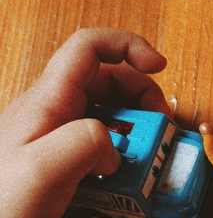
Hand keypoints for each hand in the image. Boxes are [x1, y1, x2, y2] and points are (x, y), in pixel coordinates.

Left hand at [0, 28, 171, 217]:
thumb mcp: (45, 171)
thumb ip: (87, 143)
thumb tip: (115, 148)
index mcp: (51, 99)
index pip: (90, 48)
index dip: (128, 46)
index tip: (159, 67)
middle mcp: (56, 108)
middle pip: (109, 78)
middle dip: (143, 95)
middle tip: (162, 127)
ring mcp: (59, 131)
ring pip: (110, 109)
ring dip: (137, 125)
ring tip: (148, 152)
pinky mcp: (63, 153)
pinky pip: (102, 138)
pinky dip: (123, 147)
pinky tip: (126, 172)